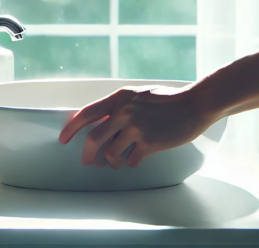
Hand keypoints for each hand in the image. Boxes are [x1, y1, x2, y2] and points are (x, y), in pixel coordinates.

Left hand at [58, 84, 208, 168]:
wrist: (195, 104)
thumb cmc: (168, 100)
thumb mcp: (139, 96)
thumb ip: (120, 108)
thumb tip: (101, 126)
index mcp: (120, 97)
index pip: (87, 113)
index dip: (71, 127)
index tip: (63, 138)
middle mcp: (125, 111)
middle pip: (94, 139)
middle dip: (87, 154)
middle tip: (87, 161)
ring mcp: (137, 128)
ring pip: (111, 153)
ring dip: (112, 161)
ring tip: (116, 162)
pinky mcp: (149, 143)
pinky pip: (131, 160)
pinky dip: (131, 162)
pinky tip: (136, 159)